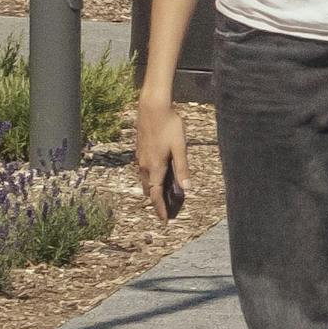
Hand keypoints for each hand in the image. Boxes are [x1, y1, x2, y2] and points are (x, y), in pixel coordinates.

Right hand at [132, 86, 185, 220]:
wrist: (152, 108)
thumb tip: (187, 187)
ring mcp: (140, 159)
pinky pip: (143, 172)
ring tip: (163, 196)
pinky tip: (158, 176)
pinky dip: (150, 180)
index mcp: (155, 167)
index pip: (156, 195)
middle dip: (157, 202)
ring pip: (145, 182)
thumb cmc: (169, 125)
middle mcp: (144, 166)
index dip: (160, 209)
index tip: (165, 220)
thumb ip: (183, 168)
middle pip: (150, 191)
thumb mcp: (180, 147)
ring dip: (153, 191)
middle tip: (166, 210)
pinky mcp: (140, 152)